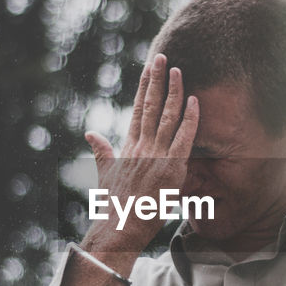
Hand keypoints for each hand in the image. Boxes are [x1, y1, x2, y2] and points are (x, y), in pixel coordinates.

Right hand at [83, 53, 198, 254]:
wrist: (119, 227)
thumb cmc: (114, 205)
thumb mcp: (106, 174)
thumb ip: (102, 151)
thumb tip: (90, 133)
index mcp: (128, 147)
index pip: (137, 110)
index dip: (144, 88)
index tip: (148, 69)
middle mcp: (141, 147)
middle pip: (151, 106)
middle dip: (158, 80)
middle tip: (164, 57)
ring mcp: (156, 156)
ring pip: (167, 116)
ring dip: (174, 92)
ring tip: (178, 71)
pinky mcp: (170, 168)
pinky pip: (184, 138)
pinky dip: (190, 119)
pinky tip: (195, 101)